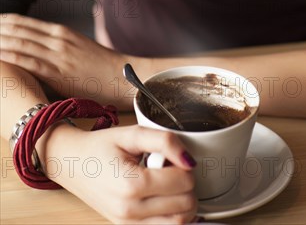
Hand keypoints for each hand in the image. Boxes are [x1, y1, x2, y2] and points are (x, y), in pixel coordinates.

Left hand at [0, 14, 137, 107]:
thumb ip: (60, 47)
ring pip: (20, 44)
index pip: (25, 23)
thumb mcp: (80, 48)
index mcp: (62, 32)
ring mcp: (57, 55)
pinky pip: (28, 62)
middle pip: (19, 30)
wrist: (123, 76)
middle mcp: (58, 39)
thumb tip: (40, 50)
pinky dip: (9, 57)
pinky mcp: (59, 72)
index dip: (5, 21)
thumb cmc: (103, 67)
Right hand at [42, 123, 197, 223]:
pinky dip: (172, 214)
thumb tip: (189, 160)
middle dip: (185, 183)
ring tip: (166, 183)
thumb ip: (164, 141)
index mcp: (131, 184)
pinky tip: (162, 197)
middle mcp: (130, 211)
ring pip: (180, 222)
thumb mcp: (132, 134)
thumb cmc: (100, 147)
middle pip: (185, 204)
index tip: (171, 156)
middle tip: (169, 168)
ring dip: (182, 201)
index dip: (185, 164)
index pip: (183, 181)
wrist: (73, 164)